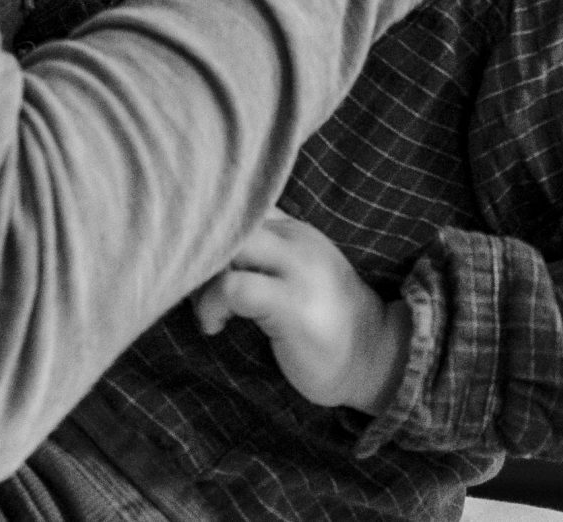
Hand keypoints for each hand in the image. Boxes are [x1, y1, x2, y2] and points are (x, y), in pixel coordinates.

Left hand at [193, 212, 411, 413]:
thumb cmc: (323, 321)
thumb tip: (204, 250)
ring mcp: (297, 270)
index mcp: (295, 230)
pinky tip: (214, 325)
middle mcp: (297, 240)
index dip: (208, 225)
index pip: (243, 204)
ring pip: (231, 246)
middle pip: (231, 219)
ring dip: (202, 278)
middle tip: (190, 283)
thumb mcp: (297, 273)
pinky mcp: (291, 304)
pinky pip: (235, 288)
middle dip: (200, 247)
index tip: (189, 254)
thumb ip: (265, 253)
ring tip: (204, 308)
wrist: (373, 358)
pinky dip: (212, 305)